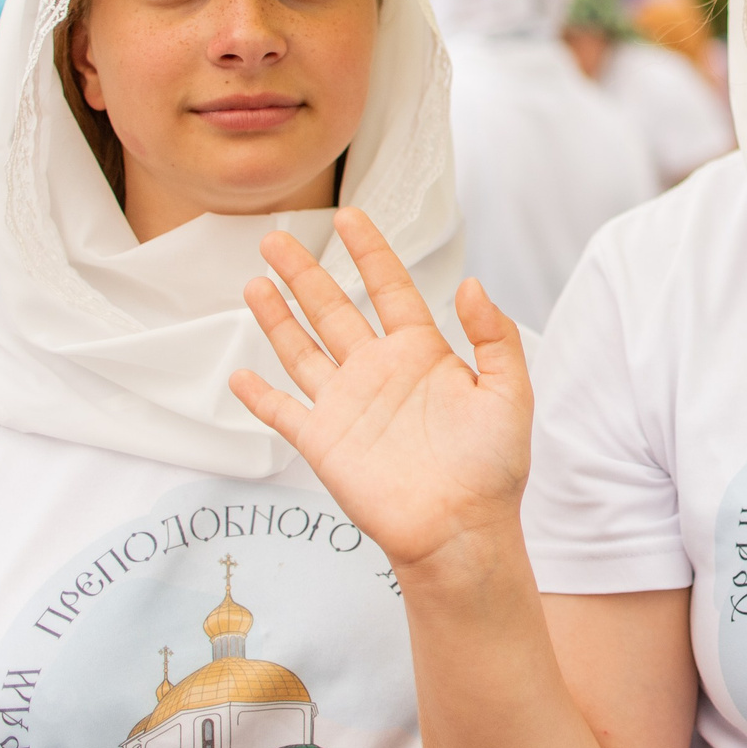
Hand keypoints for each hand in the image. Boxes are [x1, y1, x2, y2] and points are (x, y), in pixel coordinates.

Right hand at [231, 208, 531, 579]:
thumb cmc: (493, 468)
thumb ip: (494, 337)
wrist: (462, 531)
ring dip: (277, 318)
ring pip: (302, 350)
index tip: (349, 216)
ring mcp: (347, 406)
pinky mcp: (324, 443)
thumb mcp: (509, 393)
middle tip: (276, 237)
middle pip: (333, 309)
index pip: (389, 288)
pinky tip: (237, 376)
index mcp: (423, 353)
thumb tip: (472, 283)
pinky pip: (283, 413)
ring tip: (254, 281)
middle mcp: (379, 372)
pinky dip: (259, 396)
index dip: (369, 252)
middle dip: (305, 273)